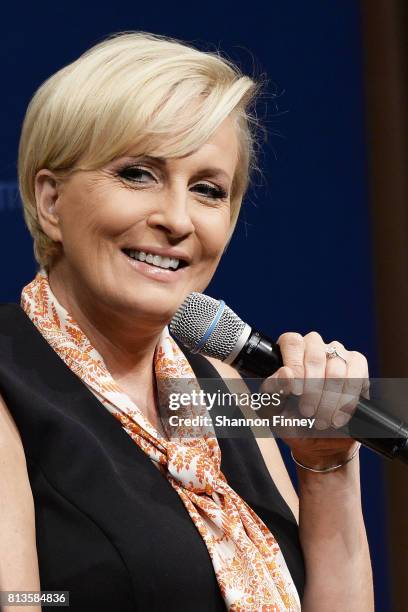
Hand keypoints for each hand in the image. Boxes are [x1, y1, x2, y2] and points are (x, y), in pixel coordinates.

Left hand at [260, 331, 369, 468]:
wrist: (317, 440)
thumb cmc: (291, 420)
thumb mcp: (273, 411)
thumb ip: (272, 392)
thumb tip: (285, 374)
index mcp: (289, 350)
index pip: (292, 343)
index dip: (295, 365)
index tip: (295, 392)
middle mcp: (313, 346)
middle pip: (315, 356)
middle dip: (312, 389)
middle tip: (308, 413)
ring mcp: (337, 352)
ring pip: (336, 369)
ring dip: (329, 399)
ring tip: (322, 421)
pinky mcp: (357, 365)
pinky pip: (356, 376)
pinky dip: (347, 401)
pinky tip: (338, 418)